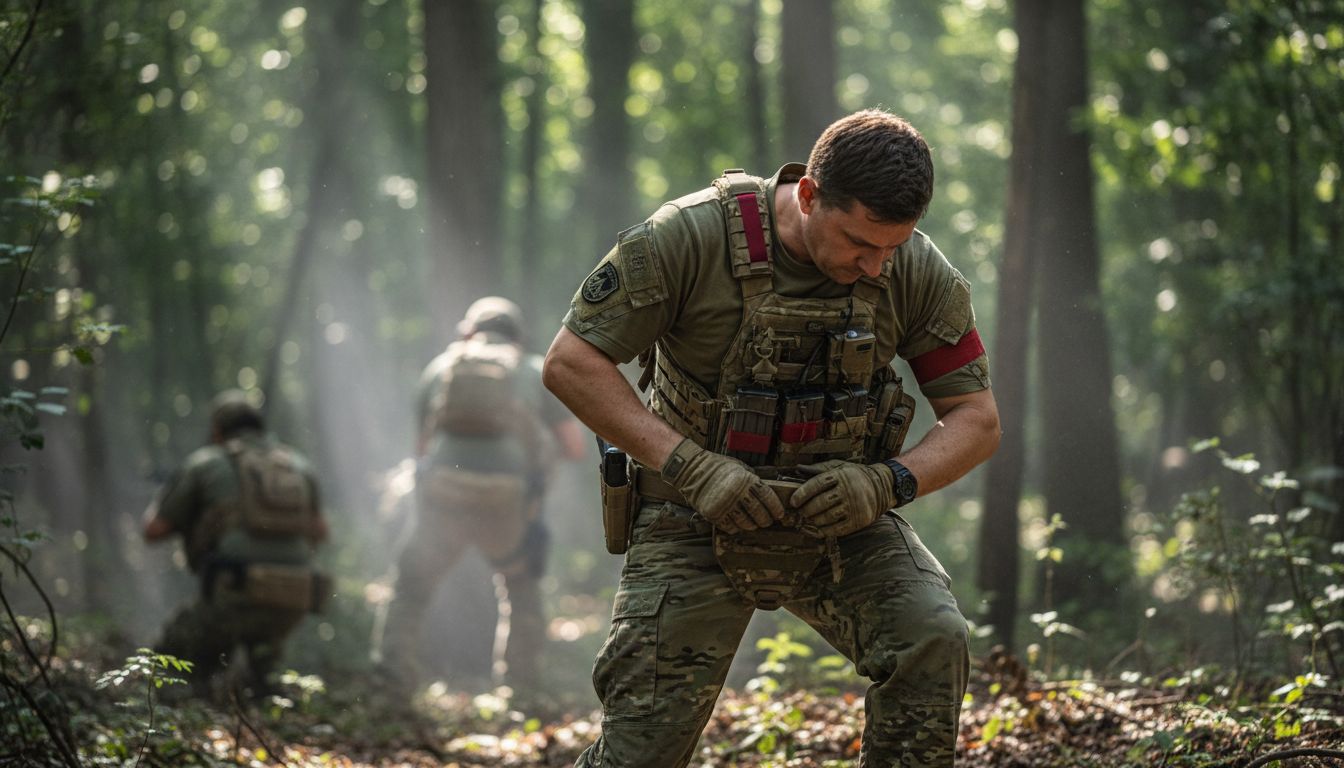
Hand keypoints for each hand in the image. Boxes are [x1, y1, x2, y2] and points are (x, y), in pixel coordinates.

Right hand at [660, 438, 788, 533]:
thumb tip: (764, 493)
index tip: (779, 514)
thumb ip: (752, 479)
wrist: (691, 471)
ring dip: (752, 525)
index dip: (775, 507)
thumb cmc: (717, 467)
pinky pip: (729, 527)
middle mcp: (736, 493)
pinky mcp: (713, 514)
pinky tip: (738, 525)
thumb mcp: (739, 467)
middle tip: (768, 522)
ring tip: (754, 524)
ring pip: (745, 522)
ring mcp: (724, 505)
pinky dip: (736, 528)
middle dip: (765, 519)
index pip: (767, 497)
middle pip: (758, 512)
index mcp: (744, 480)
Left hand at [789, 460, 895, 537]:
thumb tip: (798, 469)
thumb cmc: (854, 477)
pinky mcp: (858, 520)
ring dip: (814, 520)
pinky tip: (819, 528)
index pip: (817, 484)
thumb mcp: (839, 467)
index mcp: (841, 475)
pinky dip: (825, 530)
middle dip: (807, 509)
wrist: (882, 487)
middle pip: (821, 502)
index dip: (802, 494)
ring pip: (828, 517)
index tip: (793, 501)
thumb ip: (819, 469)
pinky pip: (837, 529)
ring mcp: (854, 506)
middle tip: (801, 512)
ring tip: (810, 519)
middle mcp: (848, 490)